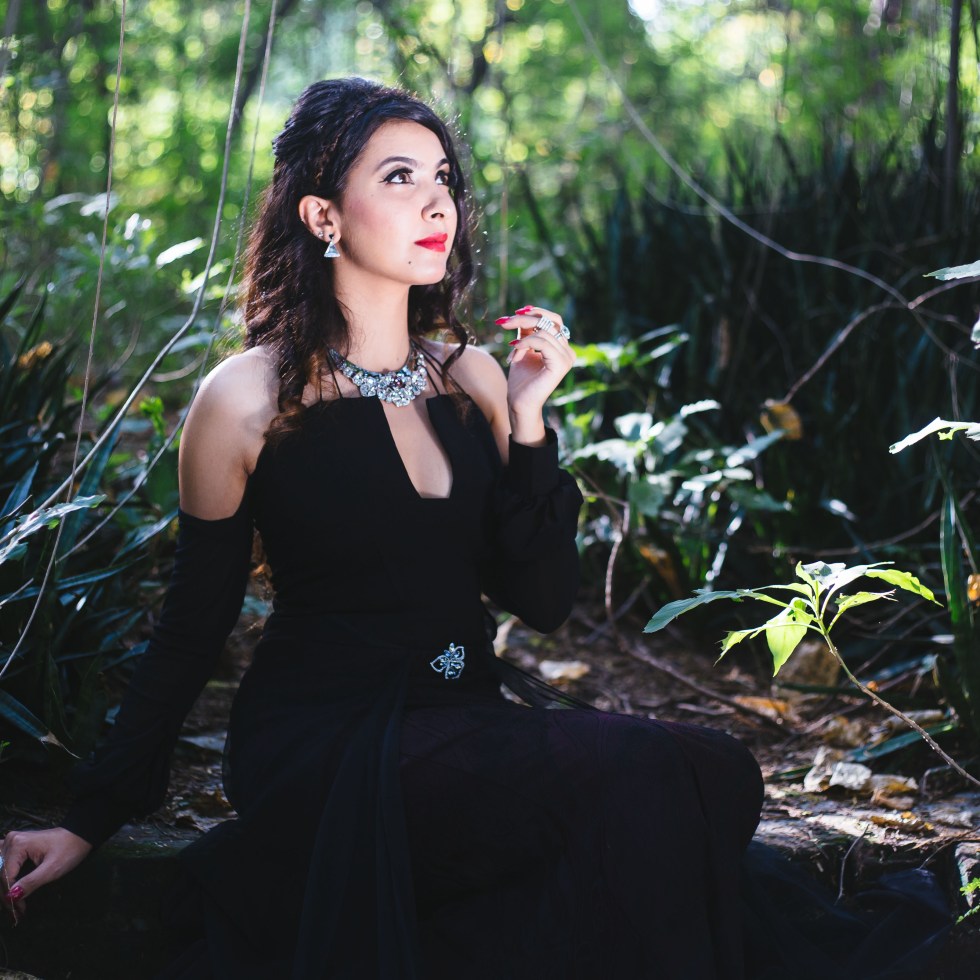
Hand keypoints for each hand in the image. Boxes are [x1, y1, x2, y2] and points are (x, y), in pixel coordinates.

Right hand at [0, 827, 92, 916]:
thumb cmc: (70, 850)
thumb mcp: (52, 869)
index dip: (10, 897)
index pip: (4, 876)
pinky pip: (3, 862)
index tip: (19, 911)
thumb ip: (31, 882)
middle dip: (7, 894)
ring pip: (0, 870)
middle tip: (17, 911)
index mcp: (18, 845)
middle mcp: (11, 841)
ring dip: (4, 887)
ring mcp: (12, 842)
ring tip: (13, 904)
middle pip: (0, 874)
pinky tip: (10, 889)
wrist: (80, 835)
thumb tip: (10, 897)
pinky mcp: (16, 846)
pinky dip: (5, 876)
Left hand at [497, 305, 574, 444]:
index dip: (535, 312)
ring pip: (544, 331)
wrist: (519, 403)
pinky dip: (525, 343)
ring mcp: (567, 358)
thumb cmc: (520, 380)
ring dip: (521, 334)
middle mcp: (568, 352)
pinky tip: (513, 351)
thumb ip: (526, 332)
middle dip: (526, 318)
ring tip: (509, 347)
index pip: (553, 320)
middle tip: (505, 321)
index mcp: (561, 348)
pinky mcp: (561, 364)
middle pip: (550, 321)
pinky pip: (542, 342)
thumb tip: (524, 312)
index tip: (514, 313)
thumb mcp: (522, 349)